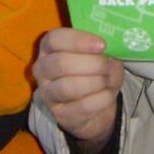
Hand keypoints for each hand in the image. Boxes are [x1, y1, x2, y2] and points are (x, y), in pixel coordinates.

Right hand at [32, 28, 123, 153]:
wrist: (94, 107)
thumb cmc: (94, 72)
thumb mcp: (101, 56)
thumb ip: (105, 52)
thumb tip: (111, 55)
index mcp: (49, 47)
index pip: (54, 39)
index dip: (78, 41)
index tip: (102, 45)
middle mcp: (42, 69)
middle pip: (61, 63)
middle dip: (92, 64)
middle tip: (107, 65)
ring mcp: (48, 94)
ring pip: (69, 87)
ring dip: (96, 82)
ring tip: (107, 80)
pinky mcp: (60, 114)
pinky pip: (82, 106)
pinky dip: (101, 99)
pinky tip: (108, 94)